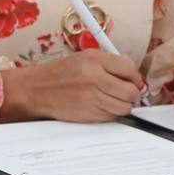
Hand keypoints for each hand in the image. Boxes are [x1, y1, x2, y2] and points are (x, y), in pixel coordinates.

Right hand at [0, 50, 145, 122]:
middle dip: (133, 93)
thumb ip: (109, 63)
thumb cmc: (61, 73)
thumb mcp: (84, 58)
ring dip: (124, 105)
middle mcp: (95, 79)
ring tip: (114, 99)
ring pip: (125, 107)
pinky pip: (112, 117)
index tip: (133, 80)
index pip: (129, 68)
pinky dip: (111, 113)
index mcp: (94, 60)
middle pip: (131, 91)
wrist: (38, 90)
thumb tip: (133, 74)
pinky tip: (101, 106)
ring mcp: (93, 99)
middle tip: (126, 92)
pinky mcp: (90, 115)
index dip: (135, 76)